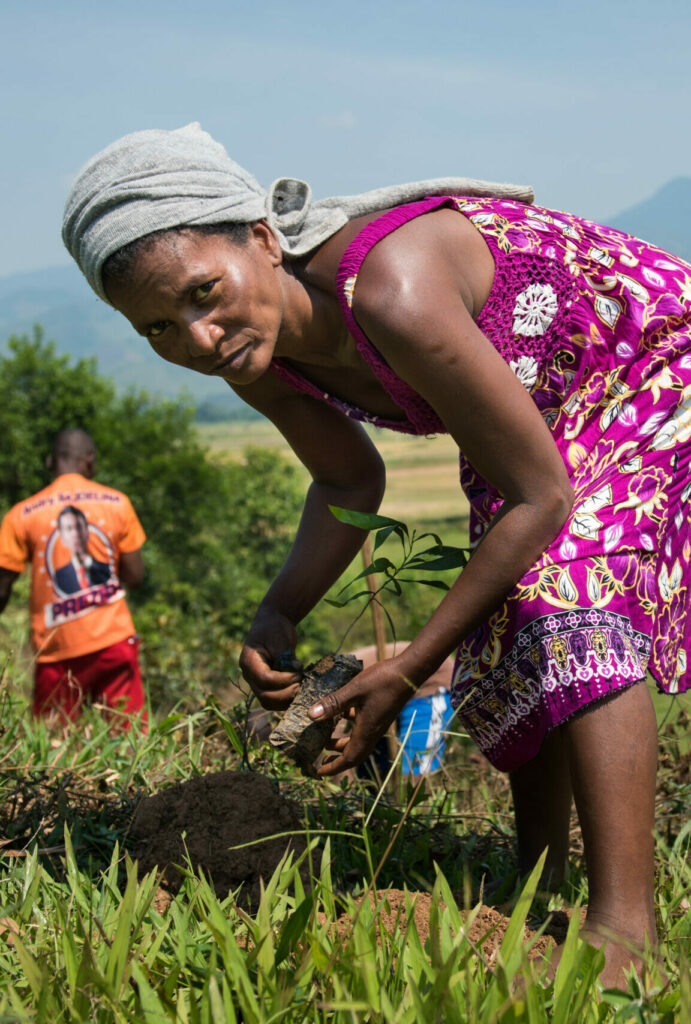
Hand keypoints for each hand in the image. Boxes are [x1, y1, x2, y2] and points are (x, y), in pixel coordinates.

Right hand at [239, 608, 302, 709]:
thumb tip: (294, 673)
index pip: (265, 679)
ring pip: (269, 703)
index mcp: (249, 662)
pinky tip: (299, 688)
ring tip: (301, 687)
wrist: (271, 624)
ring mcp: (256, 683)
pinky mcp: (266, 686)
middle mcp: (249, 676)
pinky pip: (275, 700)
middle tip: (301, 684)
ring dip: (287, 699)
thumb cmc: (274, 628)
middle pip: (265, 697)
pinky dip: (287, 698)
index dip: (284, 680)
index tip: (298, 673)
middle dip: (286, 693)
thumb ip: (285, 658)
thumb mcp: (281, 640)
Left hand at [308, 658, 414, 775]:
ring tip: (326, 739)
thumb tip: (311, 716)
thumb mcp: (354, 690)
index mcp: (367, 731)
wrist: (409, 672)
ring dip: (342, 742)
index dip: (334, 767)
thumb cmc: (383, 681)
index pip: (349, 759)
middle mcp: (372, 731)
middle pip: (353, 752)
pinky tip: (340, 713)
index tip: (319, 771)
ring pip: (357, 739)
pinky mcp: (379, 712)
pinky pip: (362, 726)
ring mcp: (377, 722)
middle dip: (336, 758)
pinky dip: (349, 725)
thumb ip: (333, 703)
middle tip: (320, 758)